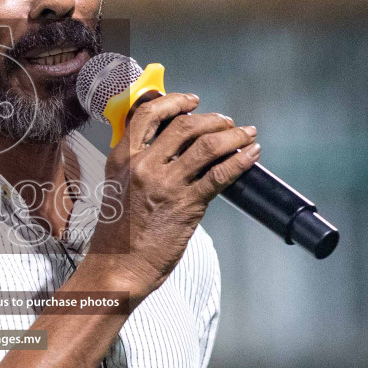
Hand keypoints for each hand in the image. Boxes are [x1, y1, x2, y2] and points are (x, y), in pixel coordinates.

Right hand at [87, 92, 258, 299]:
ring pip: (207, 145)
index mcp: (123, 159)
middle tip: (227, 122)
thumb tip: (166, 145)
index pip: (147, 114)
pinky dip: (240, 160)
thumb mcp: (117, 187)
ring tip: (246, 134)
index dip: (174, 101)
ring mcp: (166, 184)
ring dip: (232, 135)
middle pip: (184, 125)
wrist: (118, 267)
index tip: (192, 101)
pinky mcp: (187, 204)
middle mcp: (143, 166)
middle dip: (212, 119)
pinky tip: (251, 155)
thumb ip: (136, 163)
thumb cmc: (118, 233)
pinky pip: (221, 175)